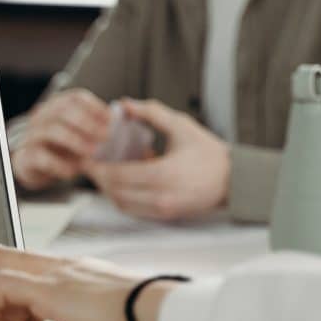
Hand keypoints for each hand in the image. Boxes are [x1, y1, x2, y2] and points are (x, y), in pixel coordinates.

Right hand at [12, 88, 109, 190]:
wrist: (33, 165)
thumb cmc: (61, 146)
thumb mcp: (78, 132)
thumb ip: (96, 124)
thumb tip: (120, 116)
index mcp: (58, 105)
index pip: (76, 98)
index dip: (96, 107)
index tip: (111, 120)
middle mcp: (43, 116)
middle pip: (64, 111)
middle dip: (88, 123)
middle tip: (105, 137)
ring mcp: (32, 135)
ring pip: (52, 131)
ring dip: (76, 141)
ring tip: (92, 152)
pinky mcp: (26, 156)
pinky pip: (42, 157)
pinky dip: (61, 164)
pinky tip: (74, 171)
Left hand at [82, 99, 229, 220]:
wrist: (233, 179)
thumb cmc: (208, 152)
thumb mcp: (181, 125)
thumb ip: (151, 113)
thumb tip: (124, 104)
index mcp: (164, 174)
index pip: (119, 175)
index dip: (98, 168)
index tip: (86, 157)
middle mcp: (161, 197)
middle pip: (115, 192)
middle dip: (99, 179)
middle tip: (89, 164)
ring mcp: (163, 210)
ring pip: (122, 204)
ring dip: (109, 190)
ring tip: (104, 172)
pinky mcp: (165, 216)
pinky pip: (134, 209)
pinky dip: (123, 197)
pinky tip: (124, 181)